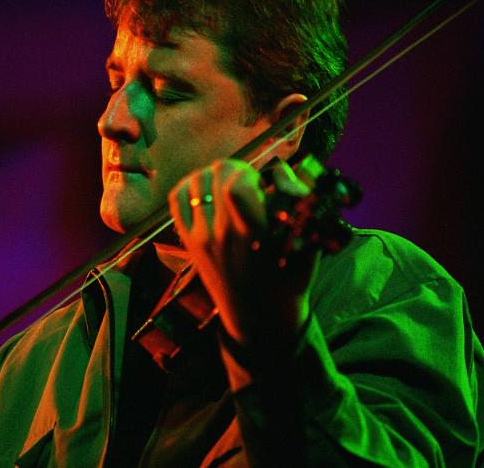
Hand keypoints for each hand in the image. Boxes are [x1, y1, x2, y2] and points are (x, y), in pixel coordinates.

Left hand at [168, 159, 317, 349]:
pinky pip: (178, 197)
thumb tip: (281, 170)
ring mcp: (200, 237)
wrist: (259, 316)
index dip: (250, 173)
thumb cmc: (289, 278)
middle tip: (248, 180)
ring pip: (196, 180)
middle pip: (216, 174)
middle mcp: (221, 234)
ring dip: (215, 175)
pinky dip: (190, 185)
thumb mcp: (305, 244)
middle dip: (236, 168)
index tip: (261, 181)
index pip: (235, 187)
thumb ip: (297, 203)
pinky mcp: (188, 240)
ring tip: (229, 185)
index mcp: (252, 235)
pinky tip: (207, 190)